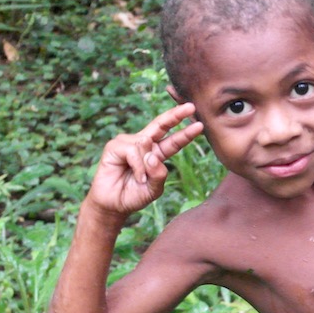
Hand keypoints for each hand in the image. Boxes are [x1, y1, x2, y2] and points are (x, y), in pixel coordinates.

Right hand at [85, 103, 204, 216]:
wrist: (114, 205)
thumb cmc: (134, 196)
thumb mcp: (154, 189)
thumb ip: (159, 174)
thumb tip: (153, 156)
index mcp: (157, 154)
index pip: (174, 141)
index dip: (186, 134)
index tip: (200, 125)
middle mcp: (144, 145)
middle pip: (161, 125)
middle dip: (175, 115)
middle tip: (191, 107)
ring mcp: (129, 143)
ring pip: (146, 143)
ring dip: (146, 165)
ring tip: (141, 180)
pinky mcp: (115, 146)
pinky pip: (133, 151)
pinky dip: (137, 166)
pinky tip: (136, 176)